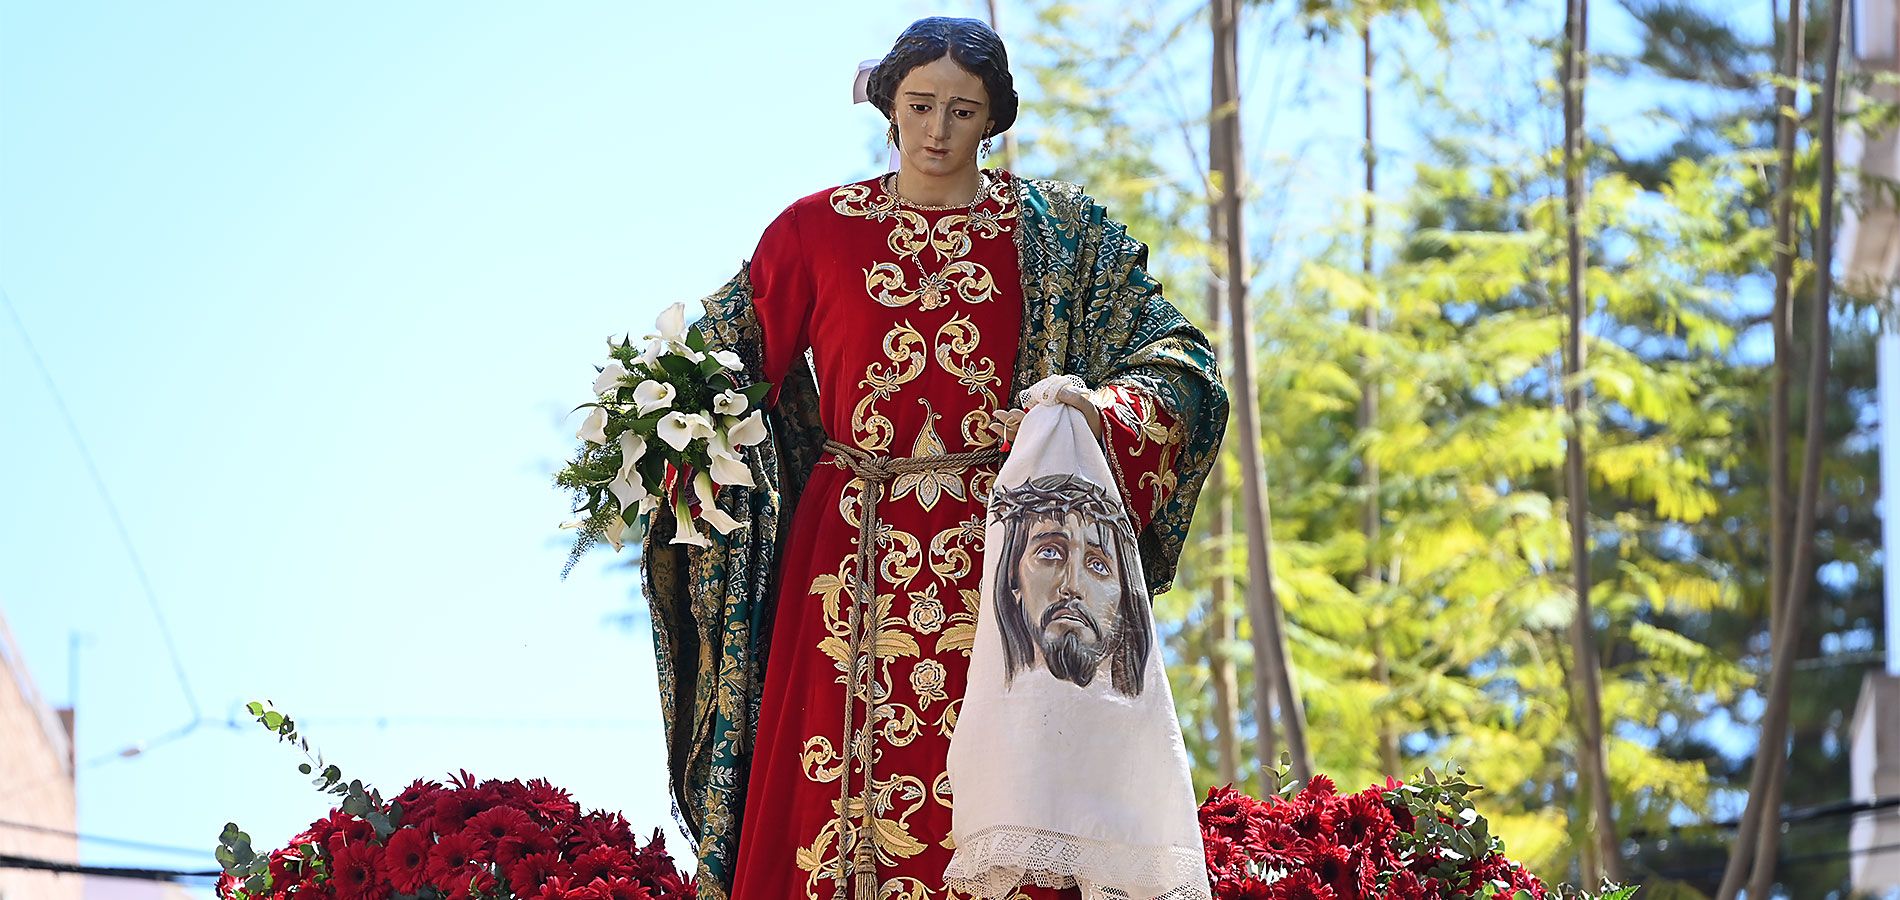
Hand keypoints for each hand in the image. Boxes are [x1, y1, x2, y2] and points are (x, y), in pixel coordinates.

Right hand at [985, 383, 1104, 444]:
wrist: (1103, 442)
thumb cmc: (1096, 424)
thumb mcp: (1088, 407)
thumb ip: (1074, 399)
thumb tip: (1058, 393)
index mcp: (1055, 414)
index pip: (1035, 410)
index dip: (1023, 409)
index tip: (1013, 408)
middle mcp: (1048, 425)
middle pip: (1025, 420)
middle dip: (1010, 418)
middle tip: (997, 413)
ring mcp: (1046, 436)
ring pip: (1023, 432)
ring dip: (1008, 428)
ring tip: (994, 424)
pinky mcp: (1046, 447)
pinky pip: (1027, 443)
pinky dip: (1014, 441)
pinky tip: (1002, 438)